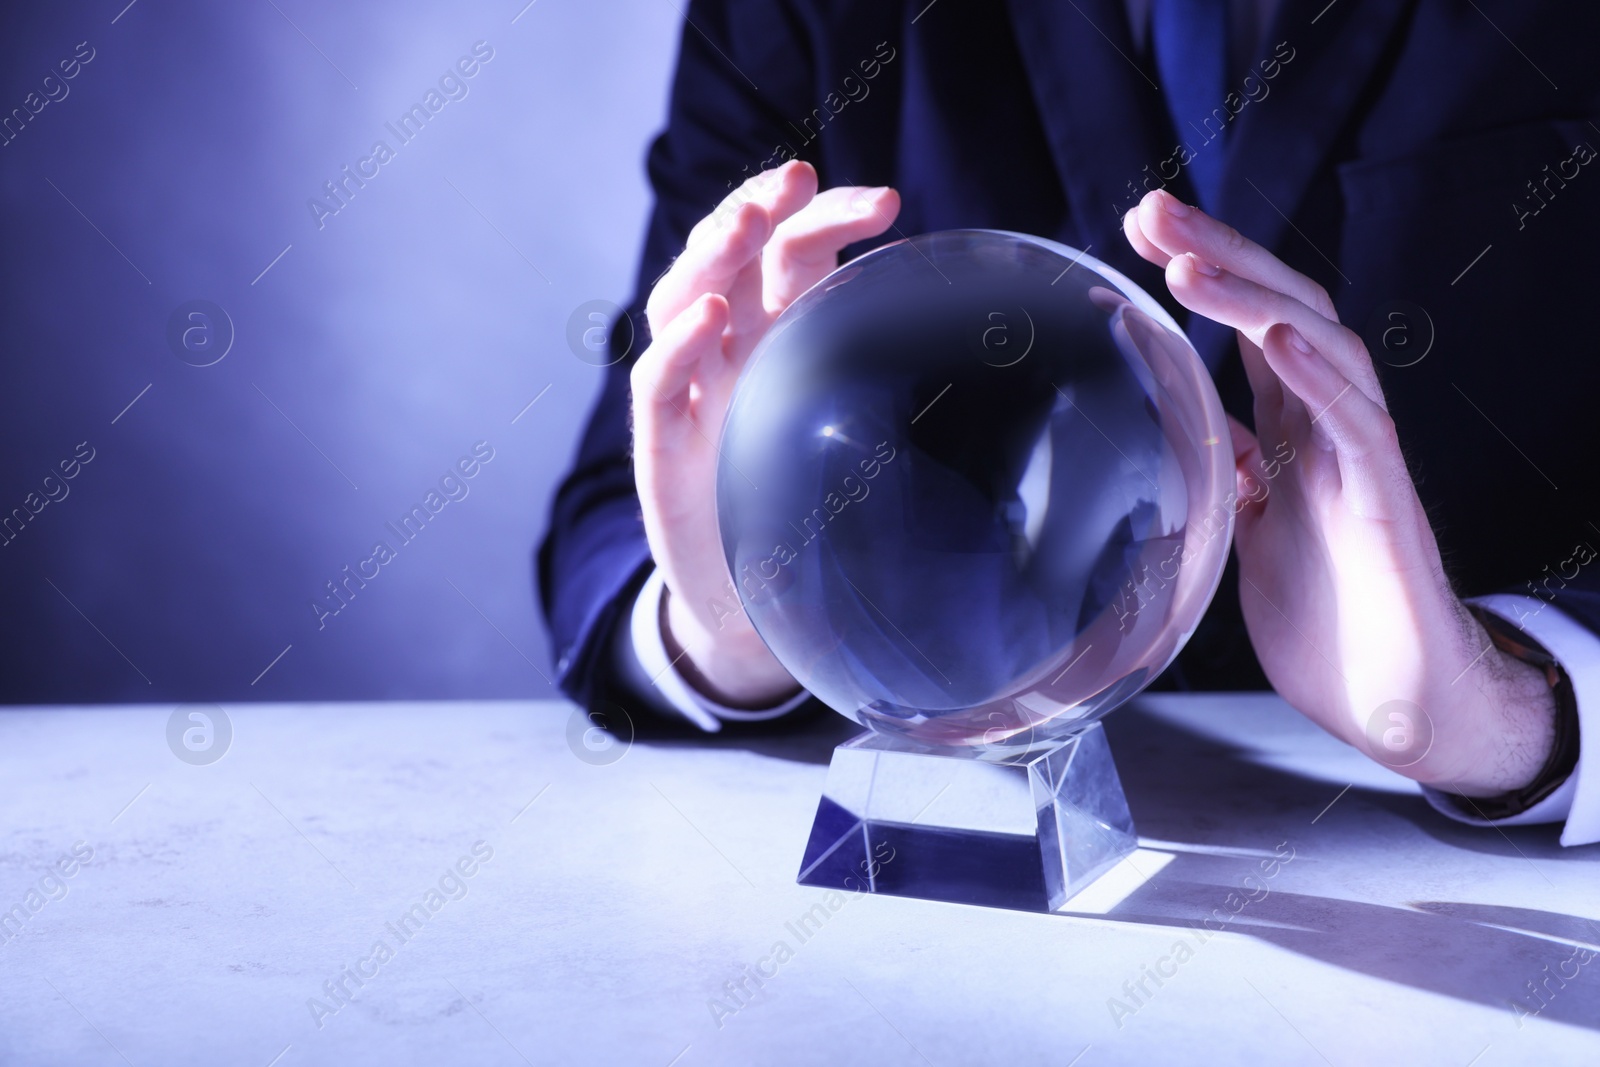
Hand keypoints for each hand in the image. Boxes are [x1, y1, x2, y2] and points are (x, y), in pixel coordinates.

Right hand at [631, 161, 900, 705]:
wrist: (758, 606)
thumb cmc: (817, 513)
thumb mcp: (874, 443)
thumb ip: (911, 393)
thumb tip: (1019, 354)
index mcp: (783, 337)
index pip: (792, 255)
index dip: (826, 219)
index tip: (885, 203)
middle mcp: (732, 353)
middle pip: (733, 259)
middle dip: (758, 211)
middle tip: (794, 182)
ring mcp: (693, 396)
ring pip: (681, 300)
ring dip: (712, 255)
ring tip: (748, 222)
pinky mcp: (662, 449)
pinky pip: (658, 385)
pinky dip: (677, 347)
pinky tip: (708, 317)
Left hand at [1124, 188, 1555, 795]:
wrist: (1393, 701)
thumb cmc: (1327, 619)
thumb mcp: (1249, 531)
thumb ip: (1230, 472)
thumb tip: (1195, 429)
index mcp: (1294, 429)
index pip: (1250, 322)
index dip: (1204, 267)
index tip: (1138, 227)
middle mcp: (1328, 426)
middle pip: (1281, 307)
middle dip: (1218, 250)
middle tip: (1148, 209)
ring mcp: (1360, 457)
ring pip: (1319, 346)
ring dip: (1252, 298)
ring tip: (1186, 262)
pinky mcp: (1385, 502)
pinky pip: (1358, 425)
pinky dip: (1318, 376)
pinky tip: (1279, 339)